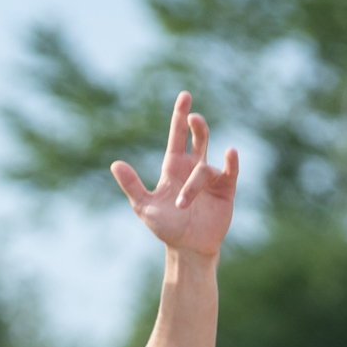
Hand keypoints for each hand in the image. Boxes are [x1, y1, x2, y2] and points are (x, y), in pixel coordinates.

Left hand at [111, 94, 238, 260]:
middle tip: (193, 118)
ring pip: (204, 167)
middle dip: (196, 125)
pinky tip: (230, 152)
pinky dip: (231, 162)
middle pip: (198, 137)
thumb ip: (132, 185)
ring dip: (194, 185)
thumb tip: (115, 163)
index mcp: (174, 167)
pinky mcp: (226, 189)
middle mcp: (193, 167)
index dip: (180, 116)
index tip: (185, 96)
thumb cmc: (166, 228)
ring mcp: (211, 178)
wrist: (188, 250)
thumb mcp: (144, 207)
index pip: (177, 136)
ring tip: (184, 205)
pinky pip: (230, 171)